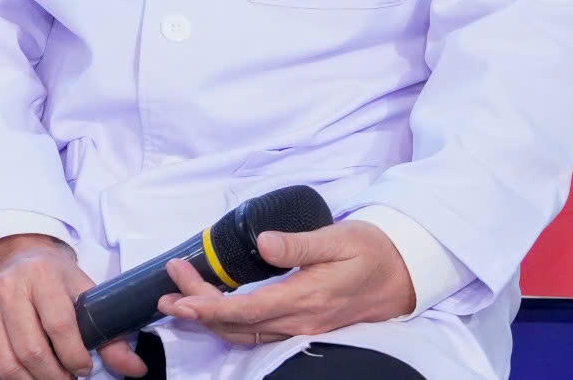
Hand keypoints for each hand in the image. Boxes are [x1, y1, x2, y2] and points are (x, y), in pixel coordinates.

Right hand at [0, 235, 146, 379]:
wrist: (15, 257)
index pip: (59, 326)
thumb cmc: (55, 279)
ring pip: (7, 363)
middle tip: (69, 379)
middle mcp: (7, 288)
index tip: (85, 368)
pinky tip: (25, 379)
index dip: (76, 357)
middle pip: (31, 350)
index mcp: (41, 275)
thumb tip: (135, 370)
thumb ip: (110, 334)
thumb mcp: (85, 294)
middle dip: (56, 376)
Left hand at [160, 220, 415, 346]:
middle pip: (238, 325)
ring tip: (179, 302)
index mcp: (305, 298)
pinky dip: (230, 323)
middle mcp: (301, 320)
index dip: (207, 307)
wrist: (405, 273)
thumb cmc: (370, 251)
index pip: (246, 311)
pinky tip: (213, 310)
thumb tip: (264, 243)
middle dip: (198, 310)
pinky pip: (260, 332)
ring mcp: (303, 326)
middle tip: (168, 290)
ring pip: (247, 333)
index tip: (178, 296)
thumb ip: (299, 244)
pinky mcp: (305, 324)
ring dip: (211, 319)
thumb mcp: (337, 239)